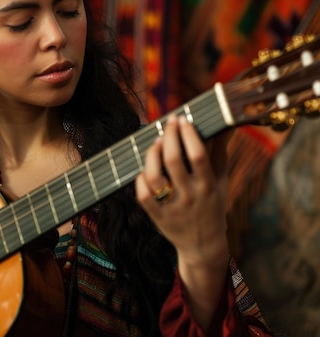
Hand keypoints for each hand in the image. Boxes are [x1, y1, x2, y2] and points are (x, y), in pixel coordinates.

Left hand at [135, 115, 230, 327]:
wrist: (204, 246)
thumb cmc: (213, 207)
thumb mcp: (222, 182)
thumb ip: (221, 154)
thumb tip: (225, 127)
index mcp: (208, 186)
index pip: (198, 156)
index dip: (188, 135)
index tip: (183, 120)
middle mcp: (190, 196)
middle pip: (174, 161)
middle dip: (169, 137)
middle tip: (168, 123)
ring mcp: (172, 207)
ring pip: (154, 176)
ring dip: (152, 155)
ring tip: (157, 142)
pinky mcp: (157, 217)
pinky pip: (143, 196)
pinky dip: (140, 179)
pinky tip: (145, 169)